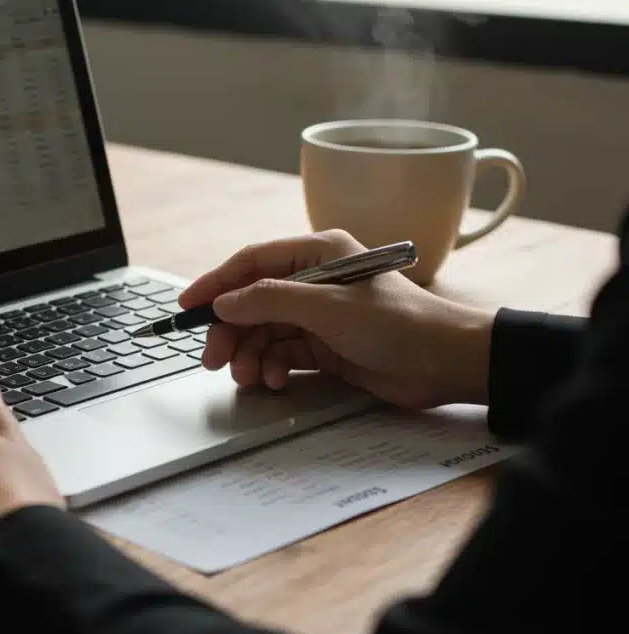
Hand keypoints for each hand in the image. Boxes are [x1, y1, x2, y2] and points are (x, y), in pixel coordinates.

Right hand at [179, 229, 494, 409]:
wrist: (446, 363)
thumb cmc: (399, 324)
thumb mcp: (328, 307)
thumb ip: (270, 300)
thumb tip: (224, 302)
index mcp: (317, 253)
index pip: (251, 263)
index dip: (216, 283)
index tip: (187, 307)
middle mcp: (314, 281)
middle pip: (251, 303)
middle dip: (230, 331)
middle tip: (213, 359)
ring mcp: (319, 315)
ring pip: (263, 332)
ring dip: (250, 354)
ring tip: (248, 377)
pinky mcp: (325, 346)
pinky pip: (282, 354)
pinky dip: (273, 367)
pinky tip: (276, 380)